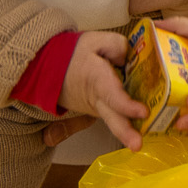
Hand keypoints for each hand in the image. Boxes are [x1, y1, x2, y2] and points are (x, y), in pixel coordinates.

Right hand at [58, 30, 147, 149]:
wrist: (45, 69)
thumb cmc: (72, 54)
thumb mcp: (94, 41)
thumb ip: (117, 46)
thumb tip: (131, 59)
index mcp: (95, 78)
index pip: (111, 93)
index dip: (126, 104)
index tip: (142, 111)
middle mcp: (95, 98)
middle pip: (111, 117)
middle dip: (124, 133)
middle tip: (137, 146)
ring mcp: (95, 109)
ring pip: (113, 120)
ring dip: (126, 131)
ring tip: (138, 141)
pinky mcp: (97, 112)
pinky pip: (113, 116)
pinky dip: (126, 121)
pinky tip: (141, 125)